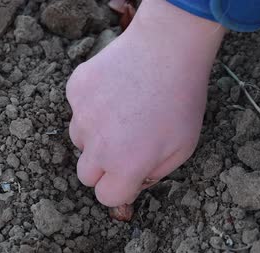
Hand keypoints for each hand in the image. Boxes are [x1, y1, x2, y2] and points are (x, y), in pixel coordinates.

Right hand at [67, 0, 224, 206]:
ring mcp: (82, 115)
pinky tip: (115, 91)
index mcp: (126, 165)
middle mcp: (98, 145)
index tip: (128, 176)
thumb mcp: (183, 148)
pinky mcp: (75, 90)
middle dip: (103, 168)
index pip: (106, 197)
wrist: (168, 47)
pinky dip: (91, 105)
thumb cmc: (181, 99)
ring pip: (79, 140)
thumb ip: (155, 174)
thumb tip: (134, 182)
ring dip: (95, 135)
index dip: (120, 188)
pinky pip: (77, 109)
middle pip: (86, 175)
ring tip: (124, 112)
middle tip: (125, 146)